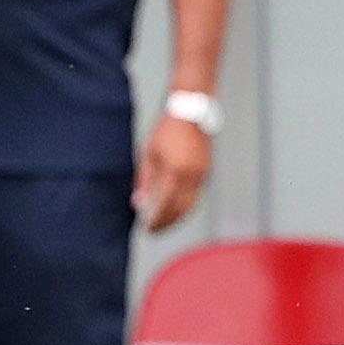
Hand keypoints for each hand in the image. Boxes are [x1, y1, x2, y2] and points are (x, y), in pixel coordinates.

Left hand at [135, 114, 210, 232]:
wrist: (191, 113)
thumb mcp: (149, 154)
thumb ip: (144, 180)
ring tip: (165, 223)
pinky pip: (195, 196)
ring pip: (190, 205)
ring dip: (177, 217)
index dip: (156, 219)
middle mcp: (191, 177)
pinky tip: (175, 208)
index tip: (146, 228)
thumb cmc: (167, 131)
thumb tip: (138, 203)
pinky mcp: (205, 172)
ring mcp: (201, 175)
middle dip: (167, 223)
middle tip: (155, 231)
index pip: (165, 205)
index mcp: (175, 172)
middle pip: (180, 210)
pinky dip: (185, 206)